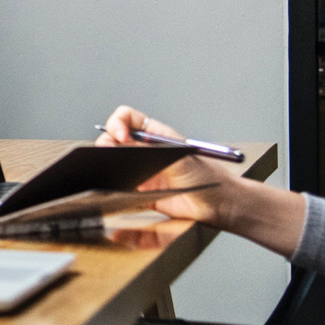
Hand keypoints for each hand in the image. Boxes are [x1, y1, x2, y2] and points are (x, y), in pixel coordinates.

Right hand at [95, 105, 240, 226]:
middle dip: (106, 144)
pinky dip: (113, 188)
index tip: (119, 136)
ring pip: (112, 163)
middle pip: (113, 139)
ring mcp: (140, 171)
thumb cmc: (208, 176)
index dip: (118, 123)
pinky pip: (118, 188)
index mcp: (155, 135)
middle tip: (107, 154)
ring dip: (107, 165)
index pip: (127, 118)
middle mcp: (144, 151)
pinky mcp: (140, 193)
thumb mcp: (181, 156)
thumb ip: (155, 148)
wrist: (218, 205)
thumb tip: (128, 143)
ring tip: (110, 171)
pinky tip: (116, 189)